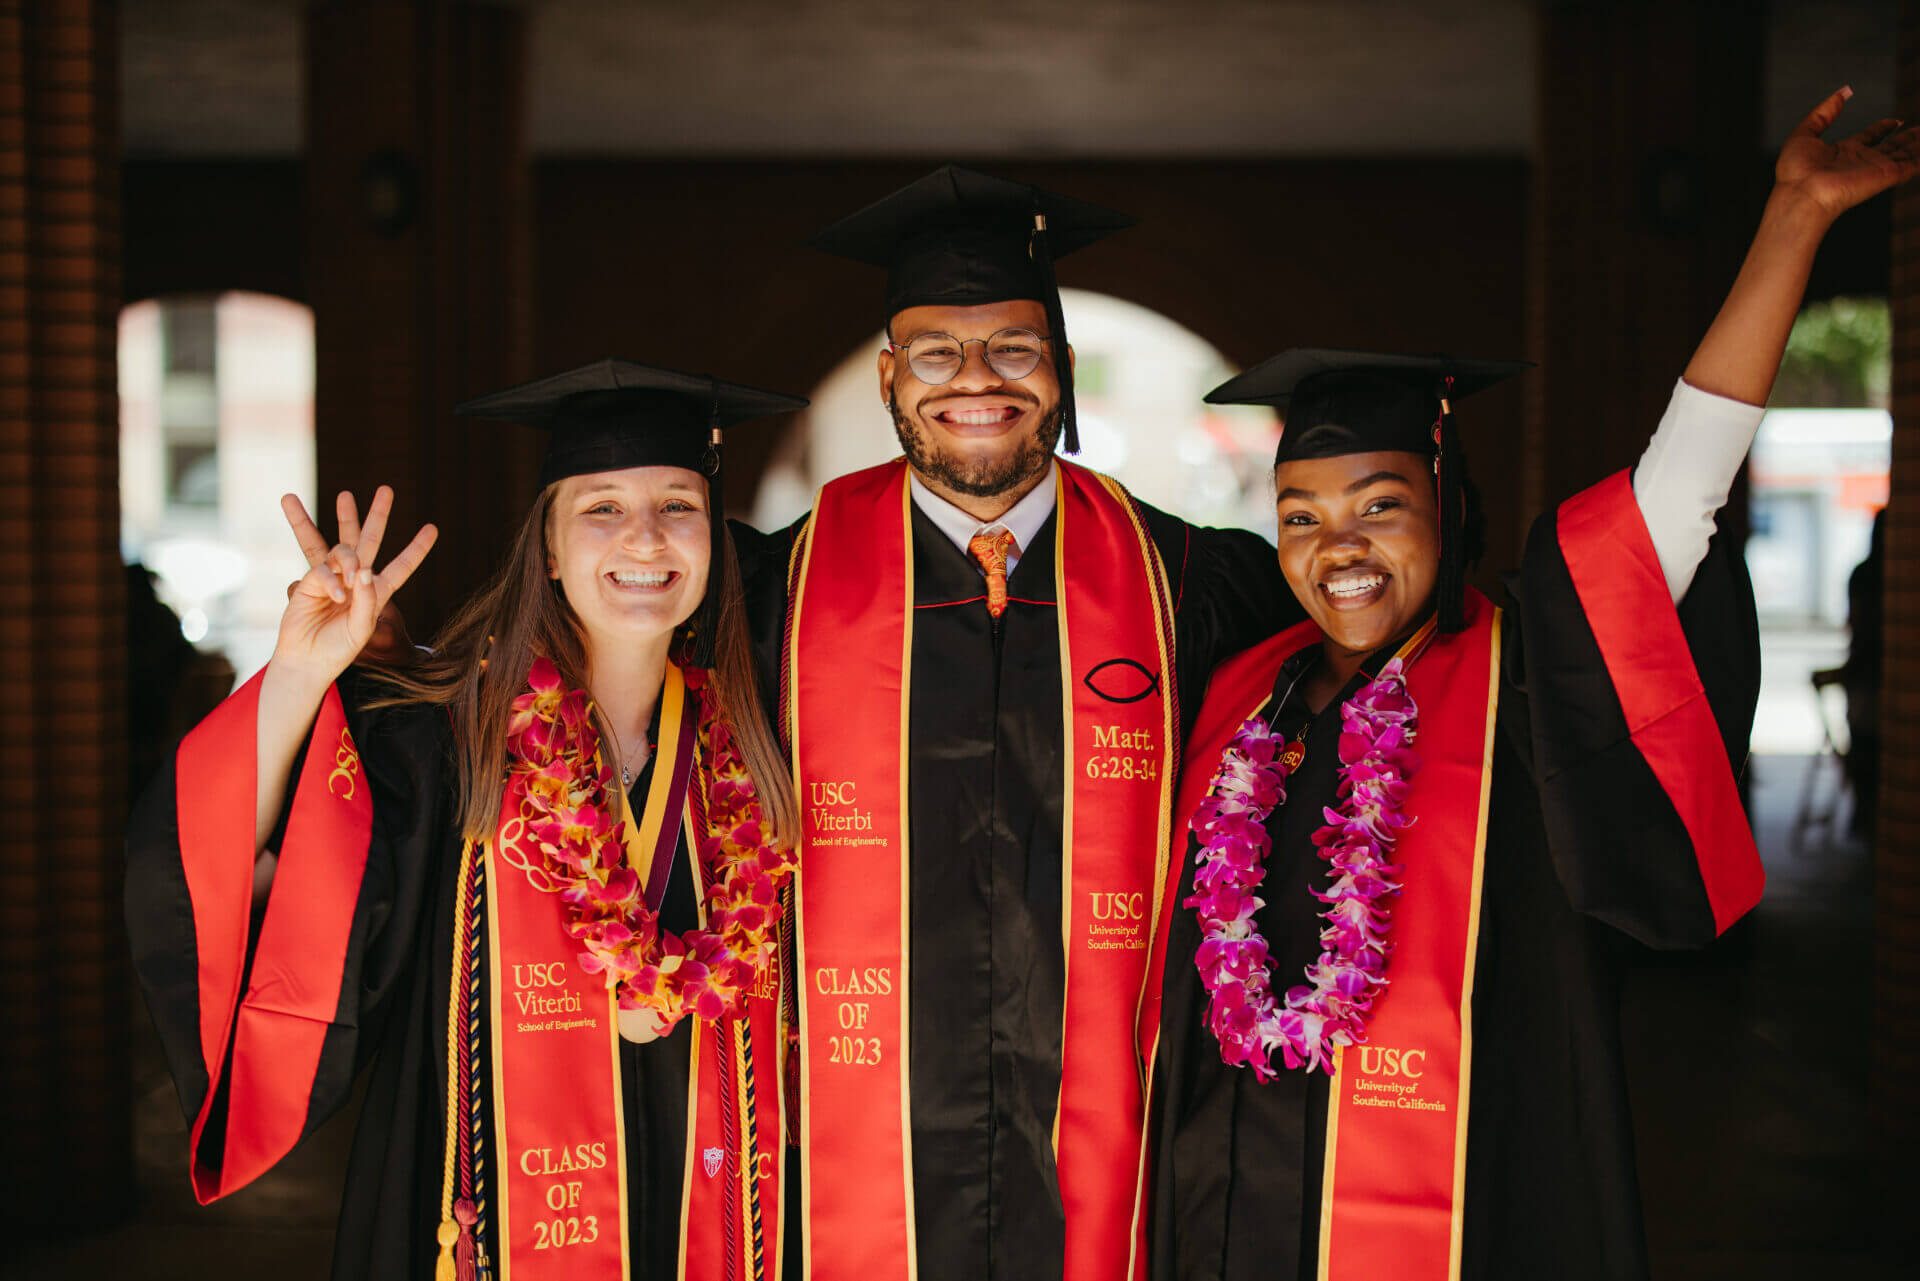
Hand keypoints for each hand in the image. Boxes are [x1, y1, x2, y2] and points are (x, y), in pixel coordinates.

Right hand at [272, 487, 436, 687]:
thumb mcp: (363, 628)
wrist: (308, 660)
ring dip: (345, 518)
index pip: (402, 566)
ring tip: (346, 494)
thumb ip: (367, 599)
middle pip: (370, 540)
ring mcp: (333, 577)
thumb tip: (363, 568)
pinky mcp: (310, 580)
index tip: (432, 528)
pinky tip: (336, 594)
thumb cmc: (339, 648)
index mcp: (378, 592)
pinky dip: (332, 581)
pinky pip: (324, 570)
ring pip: (339, 543)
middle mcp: (357, 580)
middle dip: (378, 515)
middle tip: (386, 489)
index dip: (417, 549)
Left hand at [1775, 86, 1919, 220]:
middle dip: (1907, 137)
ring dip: (1918, 145)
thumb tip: (1842, 93)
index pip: (1869, 137)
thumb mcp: (1804, 133)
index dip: (1882, 128)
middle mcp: (1862, 160)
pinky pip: (1911, 166)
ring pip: (1905, 154)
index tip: (1893, 121)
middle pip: (1891, 146)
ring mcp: (1875, 168)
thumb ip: (1823, 113)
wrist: (1802, 195)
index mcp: (1844, 151)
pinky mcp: (1885, 176)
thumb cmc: (1796, 171)